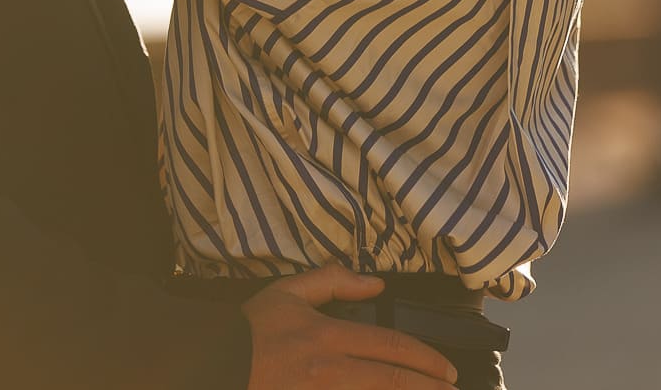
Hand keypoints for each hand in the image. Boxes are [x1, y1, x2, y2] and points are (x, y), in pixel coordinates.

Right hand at [242, 266, 456, 388]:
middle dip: (428, 387)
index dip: (425, 358)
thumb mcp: (288, 291)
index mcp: (326, 336)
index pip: (390, 346)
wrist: (214, 364)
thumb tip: (376, 282)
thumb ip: (333, 280)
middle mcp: (328, 370)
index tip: (446, 369)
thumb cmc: (251, 329)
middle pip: (392, 381)